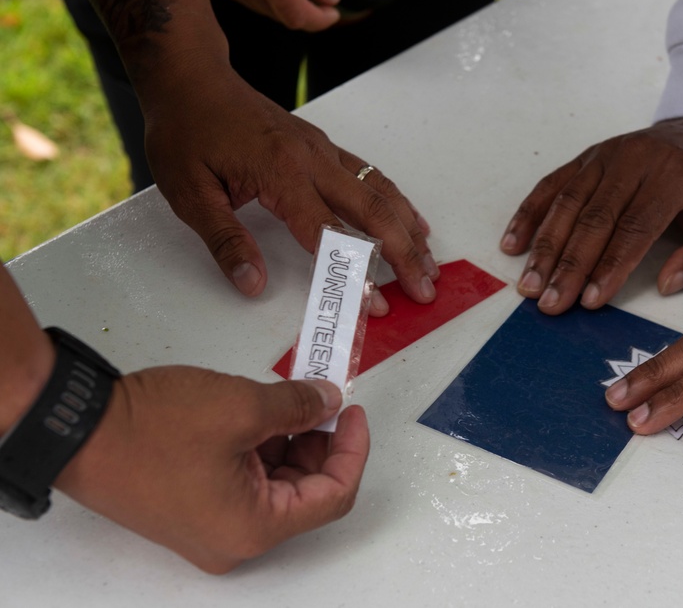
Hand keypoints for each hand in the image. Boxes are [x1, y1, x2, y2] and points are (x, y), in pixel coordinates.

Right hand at [56, 368, 368, 573]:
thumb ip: (298, 406)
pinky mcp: (192, 507)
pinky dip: (260, 447)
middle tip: (321, 398)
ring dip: (289, 440)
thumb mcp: (242, 406)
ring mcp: (209, 527)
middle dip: (319, 442)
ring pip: (275, 484)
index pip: (332, 497)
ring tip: (286, 398)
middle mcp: (233, 539)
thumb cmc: (149, 428)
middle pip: (304, 493)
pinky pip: (245, 481)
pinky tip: (259, 412)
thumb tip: (329, 402)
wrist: (74, 428)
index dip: (352, 451)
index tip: (353, 413)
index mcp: (253, 528)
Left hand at [143, 60, 437, 307]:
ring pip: (381, 192)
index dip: (353, 273)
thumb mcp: (190, 193)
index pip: (327, 233)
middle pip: (373, 211)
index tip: (376, 305)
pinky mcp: (325, 147)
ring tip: (430, 264)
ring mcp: (323, 150)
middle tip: (425, 290)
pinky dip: (398, 203)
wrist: (193, 78)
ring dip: (409, 230)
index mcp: (280, 172)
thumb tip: (252, 284)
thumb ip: (225, 241)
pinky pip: (372, 175)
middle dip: (404, 254)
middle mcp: (313, 159)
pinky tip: (413, 223)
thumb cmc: (187, 132)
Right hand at [500, 116, 682, 314]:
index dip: (611, 266)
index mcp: (676, 176)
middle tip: (549, 304)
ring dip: (544, 247)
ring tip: (528, 285)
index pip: (636, 226)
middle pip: (594, 217)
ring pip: (567, 203)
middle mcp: (635, 160)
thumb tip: (668, 285)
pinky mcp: (587, 157)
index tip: (590, 301)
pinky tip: (512, 244)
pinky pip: (552, 185)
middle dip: (569, 265)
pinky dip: (530, 215)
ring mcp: (606, 155)